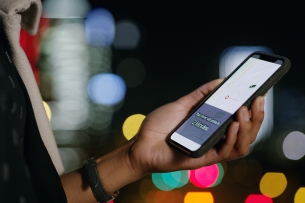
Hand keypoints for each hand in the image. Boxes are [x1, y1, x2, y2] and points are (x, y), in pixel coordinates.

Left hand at [129, 78, 264, 174]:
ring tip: (243, 110)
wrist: (141, 144)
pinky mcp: (205, 159)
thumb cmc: (159, 126)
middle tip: (257, 99)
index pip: (239, 120)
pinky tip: (233, 125)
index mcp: (212, 126)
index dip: (252, 109)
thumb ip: (200, 95)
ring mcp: (211, 149)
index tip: (258, 92)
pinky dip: (233, 138)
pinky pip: (226, 152)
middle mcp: (215, 138)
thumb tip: (220, 81)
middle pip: (246, 132)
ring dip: (248, 127)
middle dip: (256, 116)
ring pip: (242, 144)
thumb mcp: (181, 104)